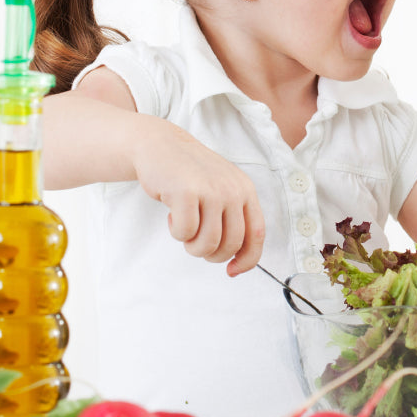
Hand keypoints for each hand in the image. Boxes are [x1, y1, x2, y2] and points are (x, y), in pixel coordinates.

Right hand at [130, 119, 265, 274]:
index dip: (247, 260)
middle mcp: (233, 190)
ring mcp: (210, 190)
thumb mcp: (221, 190)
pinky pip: (184, 232)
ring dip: (192, 245)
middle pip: (230, 245)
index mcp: (245, 190)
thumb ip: (232, 219)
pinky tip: (171, 214)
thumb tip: (236, 264)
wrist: (160, 145)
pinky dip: (176, 231)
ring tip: (184, 227)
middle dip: (211, 254)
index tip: (232, 271)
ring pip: (208, 243)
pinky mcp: (186, 192)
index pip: (257, 235)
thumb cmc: (189, 176)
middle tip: (196, 242)